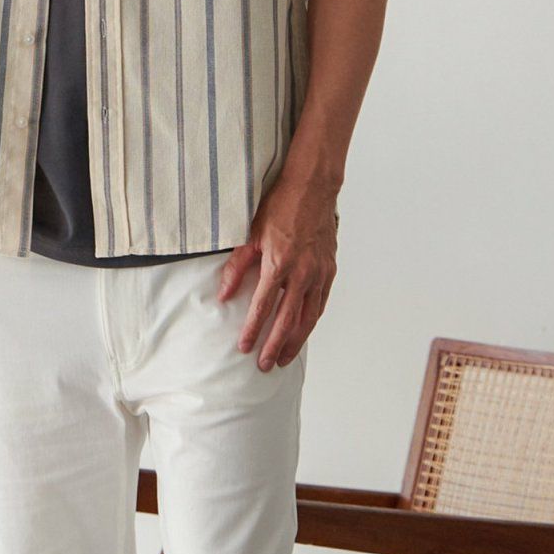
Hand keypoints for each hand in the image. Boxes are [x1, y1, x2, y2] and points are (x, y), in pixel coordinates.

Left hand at [217, 177, 338, 368]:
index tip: (244, 348)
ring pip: (308, 317)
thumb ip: (236, 268)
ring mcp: (319, 273)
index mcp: (279, 264)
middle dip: (275, 345)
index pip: (263, 307)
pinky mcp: (329, 270)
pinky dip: (311, 322)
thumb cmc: (279, 207)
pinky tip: (303, 333)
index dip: (253, 330)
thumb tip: (223, 295)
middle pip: (288, 320)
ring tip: (284, 358)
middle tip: (264, 365)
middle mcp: (302, 273)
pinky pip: (321, 303)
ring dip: (295, 341)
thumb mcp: (250, 235)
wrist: (313, 188)